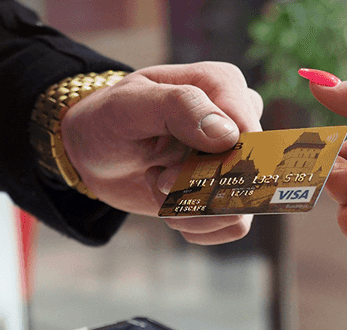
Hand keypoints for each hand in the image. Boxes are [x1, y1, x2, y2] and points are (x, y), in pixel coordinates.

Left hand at [61, 62, 263, 243]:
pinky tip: (173, 207)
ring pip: (242, 207)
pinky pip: (237, 226)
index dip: (213, 167)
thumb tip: (228, 134)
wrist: (97, 154)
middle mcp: (240, 120)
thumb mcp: (129, 106)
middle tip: (157, 179)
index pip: (249, 137)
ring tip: (160, 190)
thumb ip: (179, 107)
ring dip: (193, 211)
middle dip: (196, 190)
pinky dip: (198, 226)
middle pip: (247, 176)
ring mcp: (239, 159)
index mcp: (223, 85)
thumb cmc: (110, 120)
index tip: (166, 172)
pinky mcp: (232, 192)